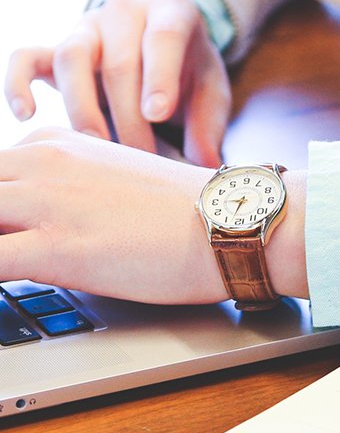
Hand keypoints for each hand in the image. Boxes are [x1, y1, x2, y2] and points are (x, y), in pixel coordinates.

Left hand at [0, 127, 228, 303]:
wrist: (224, 220)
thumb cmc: (178, 208)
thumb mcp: (110, 176)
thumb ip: (67, 187)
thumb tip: (40, 218)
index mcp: (53, 143)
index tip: (10, 229)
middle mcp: (41, 162)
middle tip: (10, 245)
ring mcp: (45, 202)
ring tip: (13, 266)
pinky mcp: (56, 248)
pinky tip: (6, 288)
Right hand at [4, 0, 230, 166]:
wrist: (161, 48)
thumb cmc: (188, 73)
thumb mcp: (210, 93)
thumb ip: (209, 126)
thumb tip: (206, 170)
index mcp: (171, 13)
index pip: (163, 38)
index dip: (159, 76)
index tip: (156, 115)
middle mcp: (125, 14)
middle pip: (118, 63)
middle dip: (128, 119)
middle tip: (140, 160)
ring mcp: (86, 29)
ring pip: (71, 59)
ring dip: (83, 110)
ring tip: (96, 150)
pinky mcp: (57, 50)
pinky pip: (26, 58)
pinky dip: (18, 83)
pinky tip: (28, 115)